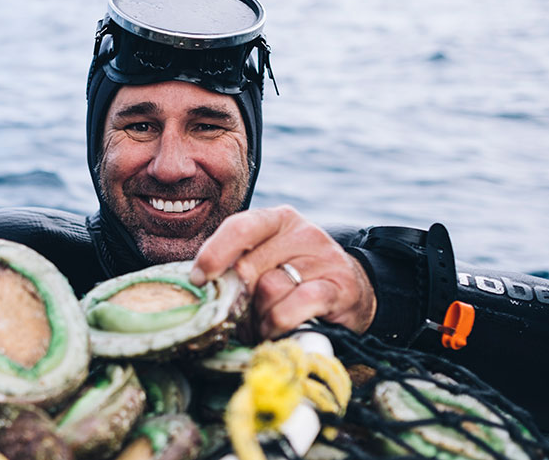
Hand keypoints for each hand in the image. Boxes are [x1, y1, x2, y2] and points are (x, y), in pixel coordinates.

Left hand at [191, 206, 375, 338]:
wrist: (351, 294)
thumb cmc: (294, 281)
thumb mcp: (264, 265)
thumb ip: (236, 268)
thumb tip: (198, 286)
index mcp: (277, 220)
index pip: (239, 227)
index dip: (214, 254)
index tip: (199, 278)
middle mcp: (302, 232)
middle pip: (250, 266)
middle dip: (238, 298)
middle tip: (239, 315)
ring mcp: (324, 258)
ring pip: (270, 288)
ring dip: (259, 315)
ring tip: (263, 322)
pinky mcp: (340, 287)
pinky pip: (295, 305)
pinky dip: (279, 322)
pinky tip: (278, 328)